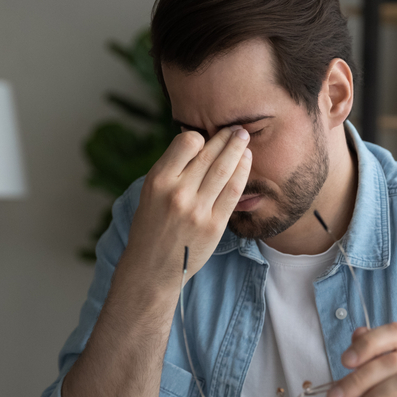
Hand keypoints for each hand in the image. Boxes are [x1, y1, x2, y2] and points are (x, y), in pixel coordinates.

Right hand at [123, 126, 251, 286]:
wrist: (152, 268)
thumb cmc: (151, 226)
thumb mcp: (150, 193)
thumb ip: (171, 170)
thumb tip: (198, 143)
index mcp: (157, 181)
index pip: (186, 143)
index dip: (199, 137)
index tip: (206, 138)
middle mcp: (177, 193)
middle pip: (209, 155)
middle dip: (227, 137)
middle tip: (237, 128)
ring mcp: (197, 210)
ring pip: (224, 169)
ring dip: (238, 150)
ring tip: (244, 138)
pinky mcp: (214, 225)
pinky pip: (233, 191)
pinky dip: (242, 172)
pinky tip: (246, 161)